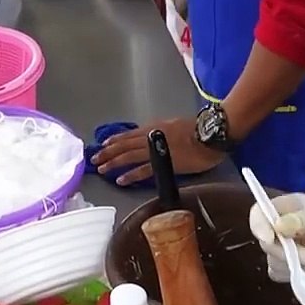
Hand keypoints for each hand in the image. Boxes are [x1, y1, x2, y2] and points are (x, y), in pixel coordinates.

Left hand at [90, 118, 223, 184]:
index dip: (115, 140)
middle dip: (107, 152)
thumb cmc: (197, 130)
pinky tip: (120, 180)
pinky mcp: (163, 163)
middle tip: (95, 159)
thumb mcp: (174, 124)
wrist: (210, 136)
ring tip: (102, 169)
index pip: (129, 134)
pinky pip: (142, 170)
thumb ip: (160, 132)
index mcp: (154, 127)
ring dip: (113, 162)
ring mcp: (155, 150)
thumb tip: (152, 138)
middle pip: (124, 145)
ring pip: (128, 156)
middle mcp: (150, 137)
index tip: (103, 145)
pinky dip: (130, 174)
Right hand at [248, 195, 304, 278]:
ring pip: (272, 260)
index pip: (260, 212)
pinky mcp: (292, 265)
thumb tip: (278, 225)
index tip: (271, 239)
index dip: (259, 225)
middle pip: (266, 241)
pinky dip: (296, 276)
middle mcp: (283, 225)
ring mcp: (287, 246)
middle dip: (289, 254)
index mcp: (290, 207)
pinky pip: (280, 273)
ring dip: (296, 267)